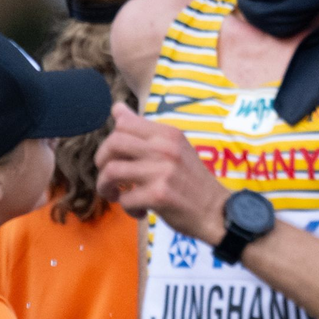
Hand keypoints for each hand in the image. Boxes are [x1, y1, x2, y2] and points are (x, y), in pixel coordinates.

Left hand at [95, 104, 228, 244]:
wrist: (217, 210)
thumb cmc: (191, 180)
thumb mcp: (174, 147)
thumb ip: (145, 130)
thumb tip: (117, 108)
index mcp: (168, 134)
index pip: (124, 124)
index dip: (111, 142)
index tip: (116, 157)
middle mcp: (165, 148)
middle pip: (112, 144)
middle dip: (101, 162)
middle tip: (110, 177)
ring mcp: (162, 171)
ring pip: (111, 171)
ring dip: (106, 187)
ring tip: (117, 195)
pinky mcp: (158, 195)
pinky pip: (125, 198)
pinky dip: (127, 207)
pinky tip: (140, 209)